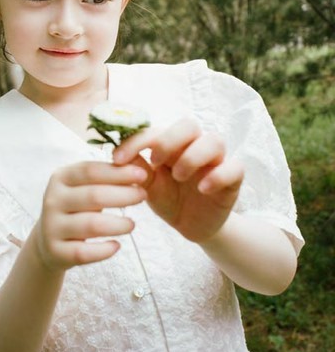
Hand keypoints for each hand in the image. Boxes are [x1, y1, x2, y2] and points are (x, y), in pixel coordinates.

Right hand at [35, 162, 146, 270]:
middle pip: (94, 196)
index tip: (142, 174)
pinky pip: (84, 253)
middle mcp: (53, 200)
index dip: (118, 172)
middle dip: (123, 195)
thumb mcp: (85, 187)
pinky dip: (103, 250)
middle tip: (143, 196)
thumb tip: (137, 167)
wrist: (50, 242)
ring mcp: (52, 226)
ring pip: (91, 225)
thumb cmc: (77, 208)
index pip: (90, 171)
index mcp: (61, 178)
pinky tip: (116, 246)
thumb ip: (106, 176)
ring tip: (132, 224)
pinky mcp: (56, 252)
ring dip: (117, 224)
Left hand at [112, 118, 243, 243]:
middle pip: (189, 125)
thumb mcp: (148, 187)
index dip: (136, 140)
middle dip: (170, 140)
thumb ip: (135, 169)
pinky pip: (235, 167)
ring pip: (214, 140)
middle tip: (156, 161)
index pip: (155, 130)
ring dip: (193, 156)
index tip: (117, 158)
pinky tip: (203, 189)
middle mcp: (194, 146)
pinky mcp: (232, 179)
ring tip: (179, 176)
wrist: (192, 226)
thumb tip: (115, 154)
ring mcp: (215, 161)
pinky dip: (218, 175)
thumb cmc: (169, 199)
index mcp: (171, 145)